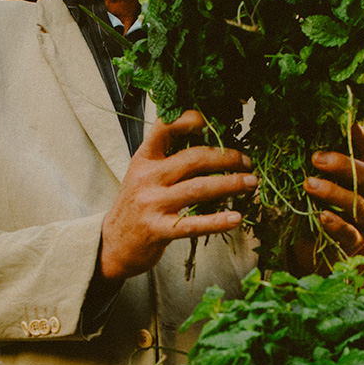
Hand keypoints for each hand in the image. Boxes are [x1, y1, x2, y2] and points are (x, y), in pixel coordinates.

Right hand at [100, 111, 257, 279]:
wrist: (112, 244)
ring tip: (251, 183)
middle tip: (247, 162)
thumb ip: (167, 158)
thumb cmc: (136, 206)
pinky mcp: (158, 230)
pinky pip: (193, 224)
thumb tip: (208, 140)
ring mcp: (152, 204)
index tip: (214, 123)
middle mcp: (147, 177)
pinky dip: (218, 221)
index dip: (190, 120)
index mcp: (144, 158)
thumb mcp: (143, 174)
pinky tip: (236, 218)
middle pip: (194, 159)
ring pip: (199, 188)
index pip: (165, 127)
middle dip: (227, 158)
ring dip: (231, 184)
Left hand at [291, 123, 363, 272]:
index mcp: (362, 177)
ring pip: (357, 203)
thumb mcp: (313, 183)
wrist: (312, 251)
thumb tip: (295, 131)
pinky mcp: (355, 243)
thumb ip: (313, 164)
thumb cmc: (313, 210)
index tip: (346, 121)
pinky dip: (336, 224)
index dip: (358, 136)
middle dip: (342, 164)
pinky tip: (322, 216)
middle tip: (315, 157)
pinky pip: (350, 232)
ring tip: (308, 184)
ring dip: (333, 192)